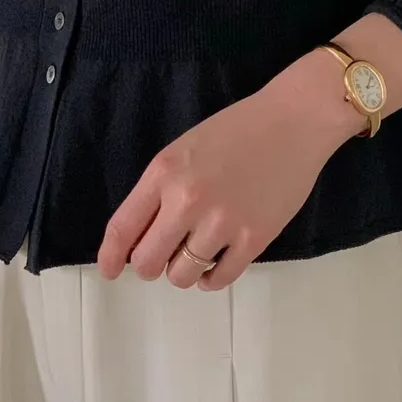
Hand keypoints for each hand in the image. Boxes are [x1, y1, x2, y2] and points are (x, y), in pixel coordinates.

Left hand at [97, 52, 361, 290]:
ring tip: (197, 251)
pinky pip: (219, 280)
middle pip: (147, 262)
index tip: (108, 270)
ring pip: (181, 276)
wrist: (294, 121)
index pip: (123, 227)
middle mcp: (187, 200)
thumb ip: (160, 189)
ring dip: (183, 270)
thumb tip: (142, 235)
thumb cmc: (238, 129)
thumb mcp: (184, 149)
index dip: (110, 256)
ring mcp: (222, 222)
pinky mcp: (254, 239)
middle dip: (149, 264)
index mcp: (165, 172)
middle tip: (164, 254)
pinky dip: (211, 278)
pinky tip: (216, 261)